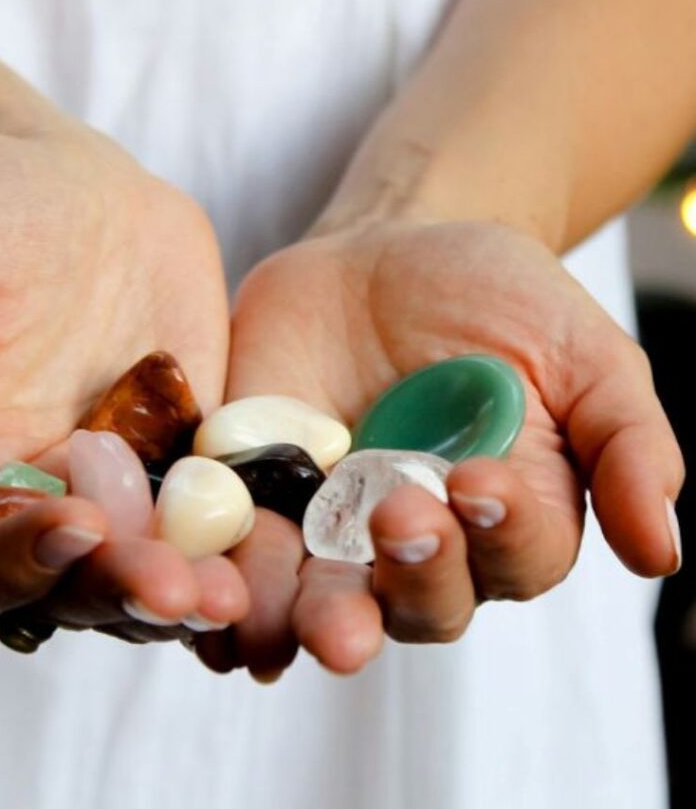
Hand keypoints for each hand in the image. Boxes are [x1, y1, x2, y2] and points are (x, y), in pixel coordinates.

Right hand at [0, 125, 247, 640]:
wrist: (61, 179)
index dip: (5, 572)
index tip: (74, 526)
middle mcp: (29, 497)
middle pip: (62, 590)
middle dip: (115, 595)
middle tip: (175, 588)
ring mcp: (115, 482)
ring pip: (143, 570)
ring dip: (182, 591)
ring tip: (229, 590)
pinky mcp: (182, 450)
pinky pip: (212, 510)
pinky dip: (238, 536)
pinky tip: (275, 539)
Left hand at [203, 219, 683, 675]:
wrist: (387, 246)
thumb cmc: (494, 296)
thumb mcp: (579, 349)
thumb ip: (625, 441)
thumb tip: (661, 552)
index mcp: (503, 518)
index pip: (513, 559)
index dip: (501, 534)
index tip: (480, 480)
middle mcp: (418, 541)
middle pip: (416, 603)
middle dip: (410, 580)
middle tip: (400, 522)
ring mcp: (330, 520)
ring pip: (320, 599)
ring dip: (305, 616)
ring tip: (291, 618)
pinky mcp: (257, 488)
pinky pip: (241, 547)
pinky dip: (229, 575)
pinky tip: (212, 588)